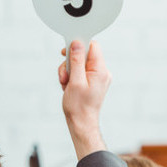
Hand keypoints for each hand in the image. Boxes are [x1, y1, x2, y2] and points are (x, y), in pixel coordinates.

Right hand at [59, 40, 109, 159]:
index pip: (92, 46)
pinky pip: (80, 72)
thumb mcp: (75, 80)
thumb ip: (77, 60)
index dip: (78, 46)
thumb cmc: (78, 106)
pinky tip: (68, 86)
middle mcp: (102, 72)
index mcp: (101, 70)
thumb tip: (77, 43)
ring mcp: (98, 77)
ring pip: (80, 64)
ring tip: (66, 84)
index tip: (66, 52)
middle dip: (70, 63)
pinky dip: (72, 77)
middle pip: (84, 55)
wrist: (81, 122)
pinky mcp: (92, 82)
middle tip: (64, 76)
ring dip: (69, 71)